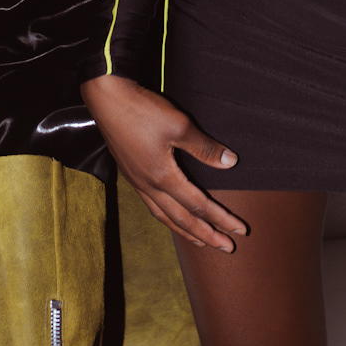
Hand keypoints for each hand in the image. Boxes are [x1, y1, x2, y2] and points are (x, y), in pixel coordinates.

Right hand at [82, 73, 246, 251]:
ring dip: (184, 231)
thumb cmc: (142, 110)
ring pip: (163, 216)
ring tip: (200, 241)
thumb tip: (230, 162)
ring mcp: (136, 181)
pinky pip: (151, 205)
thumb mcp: (179, 125)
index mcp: (163, 177)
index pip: (199, 206)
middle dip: (206, 235)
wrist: (106, 97)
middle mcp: (148, 186)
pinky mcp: (130, 173)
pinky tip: (170, 215)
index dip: (221, 219)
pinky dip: (166, 217)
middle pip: (181, 220)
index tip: (239, 230)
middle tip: (226, 248)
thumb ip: (204, 148)